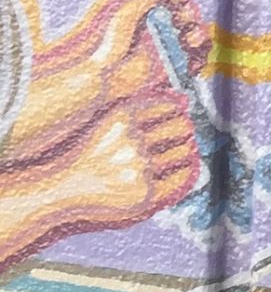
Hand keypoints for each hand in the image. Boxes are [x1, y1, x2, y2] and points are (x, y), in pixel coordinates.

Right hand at [19, 89, 201, 237]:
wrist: (63, 188)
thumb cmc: (91, 152)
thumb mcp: (109, 120)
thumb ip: (143, 106)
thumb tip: (185, 99)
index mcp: (122, 117)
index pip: (171, 108)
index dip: (178, 113)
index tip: (176, 118)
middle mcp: (132, 141)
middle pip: (182, 129)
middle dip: (184, 131)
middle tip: (182, 136)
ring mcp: (139, 168)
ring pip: (183, 152)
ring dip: (185, 151)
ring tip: (176, 153)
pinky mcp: (145, 192)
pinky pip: (182, 177)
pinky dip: (186, 171)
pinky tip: (180, 169)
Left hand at [93, 0, 207, 99]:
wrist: (108, 75)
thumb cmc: (109, 45)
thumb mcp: (122, 17)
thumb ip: (141, 0)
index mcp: (152, 10)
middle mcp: (166, 24)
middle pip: (190, 10)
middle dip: (190, 10)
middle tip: (184, 13)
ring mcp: (174, 42)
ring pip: (198, 31)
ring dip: (198, 30)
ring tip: (190, 36)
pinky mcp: (180, 61)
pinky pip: (200, 54)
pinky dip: (201, 50)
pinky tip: (192, 47)